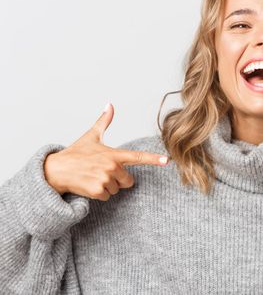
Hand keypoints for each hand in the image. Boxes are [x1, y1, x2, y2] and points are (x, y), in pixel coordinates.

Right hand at [44, 103, 169, 200]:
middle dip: (118, 179)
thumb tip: (109, 105)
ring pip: (117, 189)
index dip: (153, 159)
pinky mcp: (97, 191)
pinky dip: (99, 194)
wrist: (56, 170)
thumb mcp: (91, 136)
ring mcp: (105, 179)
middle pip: (128, 181)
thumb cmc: (76, 153)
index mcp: (114, 154)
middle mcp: (112, 167)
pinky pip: (107, 196)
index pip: (138, 157)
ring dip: (107, 186)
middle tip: (101, 171)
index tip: (167, 160)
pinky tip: (89, 185)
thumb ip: (104, 122)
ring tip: (93, 177)